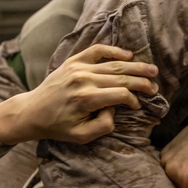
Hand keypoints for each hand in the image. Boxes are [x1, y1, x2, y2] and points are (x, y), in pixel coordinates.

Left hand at [0, 44, 157, 144]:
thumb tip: (114, 108)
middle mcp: (83, 80)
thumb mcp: (81, 136)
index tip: (138, 105)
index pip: (120, 95)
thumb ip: (103, 125)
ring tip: (152, 69)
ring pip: (113, 64)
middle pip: (121, 77)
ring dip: (135, 66)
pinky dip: (114, 50)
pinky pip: (97, 50)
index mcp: (86, 99)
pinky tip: (128, 54)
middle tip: (155, 86)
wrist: (32, 112)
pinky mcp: (73, 61)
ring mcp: (78, 68)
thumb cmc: (57, 126)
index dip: (134, 100)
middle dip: (141, 82)